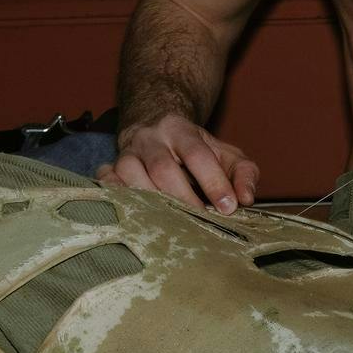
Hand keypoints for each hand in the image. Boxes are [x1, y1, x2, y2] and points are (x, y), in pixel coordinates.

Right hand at [98, 115, 258, 213]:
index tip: (228, 208)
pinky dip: (117, 198)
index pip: (198, 155)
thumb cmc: (195, 149)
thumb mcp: (225, 153)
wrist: (155, 127)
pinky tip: (134, 215)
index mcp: (181, 130)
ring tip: (172, 225)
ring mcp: (126, 153)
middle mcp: (151, 139)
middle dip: (184, 198)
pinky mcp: (109, 167)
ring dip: (153, 203)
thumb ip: (243, 173)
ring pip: (132, 178)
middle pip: (163, 169)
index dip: (214, 182)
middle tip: (201, 222)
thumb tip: (246, 199)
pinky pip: (106, 183)